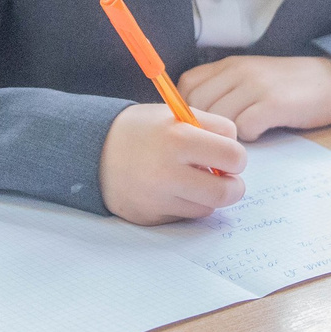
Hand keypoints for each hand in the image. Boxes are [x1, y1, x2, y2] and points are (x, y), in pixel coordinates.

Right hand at [97, 102, 247, 223]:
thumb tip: (236, 157)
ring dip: (207, 195)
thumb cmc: (142, 130)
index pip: (234, 155)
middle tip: (225, 177)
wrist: (94, 151)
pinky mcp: (150, 216)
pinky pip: (185, 216)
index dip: (235, 156)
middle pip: (227, 192)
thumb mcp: (175, 115)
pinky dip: (186, 204)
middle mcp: (168, 172)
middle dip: (233, 185)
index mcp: (178, 138)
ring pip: (208, 207)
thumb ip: (211, 129)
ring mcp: (158, 199)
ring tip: (191, 179)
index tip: (227, 155)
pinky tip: (171, 190)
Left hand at [178, 55, 330, 141]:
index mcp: (229, 64)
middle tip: (218, 140)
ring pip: (219, 119)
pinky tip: (260, 132)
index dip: (186, 109)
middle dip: (203, 128)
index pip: (187, 85)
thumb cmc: (287, 85)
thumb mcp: (249, 76)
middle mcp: (239, 71)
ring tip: (242, 135)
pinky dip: (248, 137)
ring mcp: (256, 86)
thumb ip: (223, 88)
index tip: (198, 125)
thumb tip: (192, 119)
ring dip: (226, 135)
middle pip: (198, 105)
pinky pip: (244, 127)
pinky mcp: (274, 103)